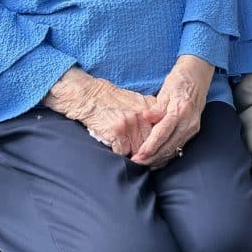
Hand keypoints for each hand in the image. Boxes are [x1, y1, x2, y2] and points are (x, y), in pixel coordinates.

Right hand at [43, 68, 163, 156]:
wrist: (89, 95)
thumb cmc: (111, 100)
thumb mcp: (136, 100)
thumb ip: (151, 113)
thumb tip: (163, 131)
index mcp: (150, 107)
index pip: (161, 133)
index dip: (157, 144)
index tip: (154, 150)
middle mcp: (143, 115)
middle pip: (150, 144)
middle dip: (145, 152)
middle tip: (139, 155)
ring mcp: (130, 123)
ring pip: (137, 151)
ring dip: (131, 153)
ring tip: (124, 149)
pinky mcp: (117, 131)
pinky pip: (122, 152)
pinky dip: (118, 152)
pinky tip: (113, 144)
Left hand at [130, 55, 213, 168]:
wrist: (197, 76)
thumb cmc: (178, 81)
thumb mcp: (165, 90)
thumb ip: (156, 107)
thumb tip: (146, 117)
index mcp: (180, 111)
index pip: (163, 133)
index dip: (150, 146)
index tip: (138, 155)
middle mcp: (189, 122)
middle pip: (169, 146)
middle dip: (152, 158)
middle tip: (136, 164)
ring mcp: (193, 128)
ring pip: (174, 150)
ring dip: (159, 159)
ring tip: (144, 164)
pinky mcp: (193, 131)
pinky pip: (179, 147)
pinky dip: (167, 155)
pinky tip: (157, 159)